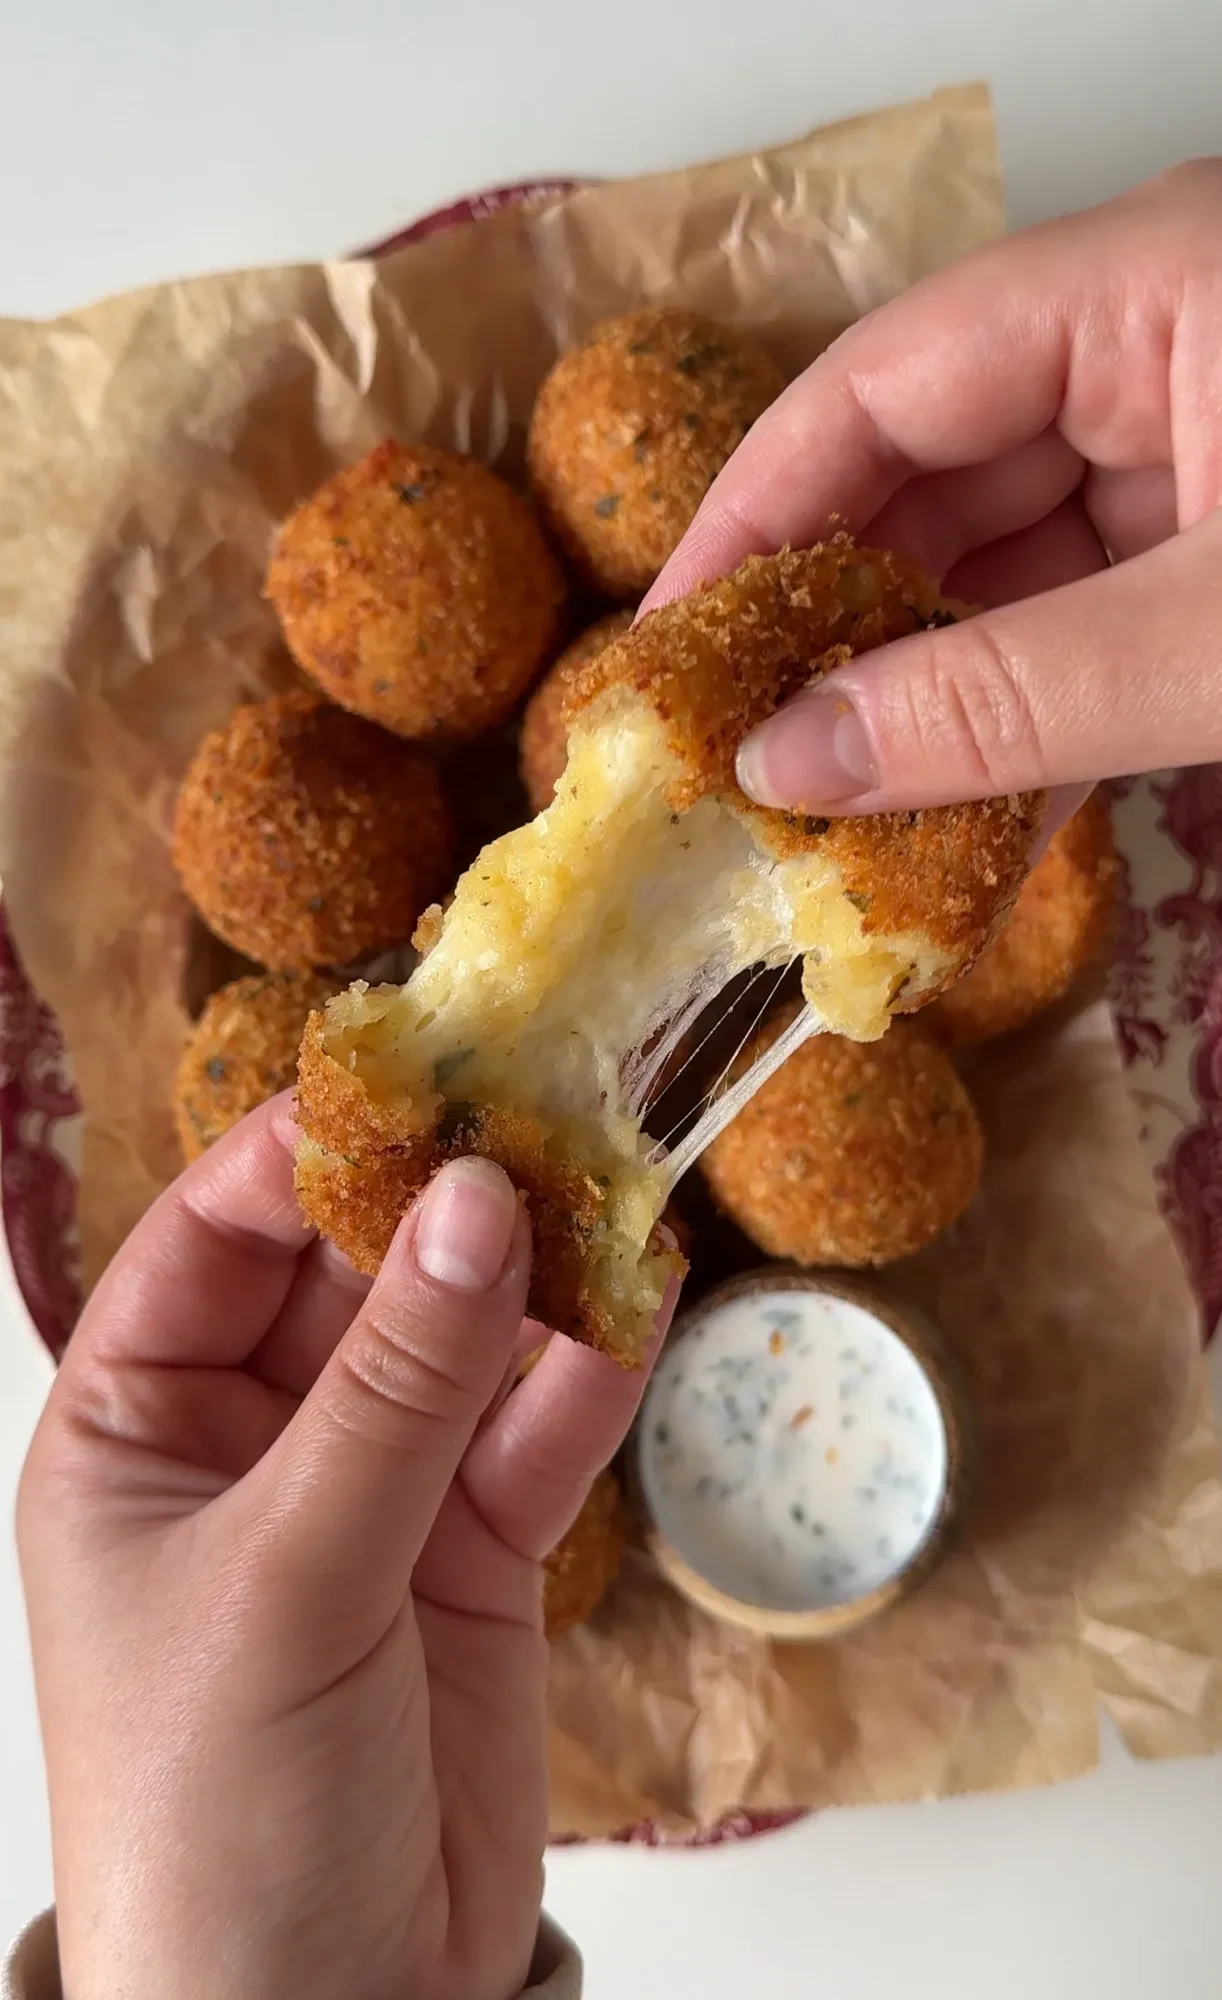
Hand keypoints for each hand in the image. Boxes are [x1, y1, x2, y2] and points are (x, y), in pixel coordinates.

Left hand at [18, 1099, 673, 1999]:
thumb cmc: (218, 1816)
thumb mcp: (290, 1579)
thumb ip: (397, 1390)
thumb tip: (474, 1202)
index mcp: (138, 1431)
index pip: (214, 1239)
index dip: (305, 1150)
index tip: (412, 1072)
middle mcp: (252, 1444)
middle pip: (353, 1272)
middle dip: (440, 1196)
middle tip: (544, 1102)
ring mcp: (371, 1497)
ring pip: (458, 1342)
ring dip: (532, 1269)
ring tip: (615, 1173)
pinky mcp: (474, 1558)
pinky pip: (535, 1433)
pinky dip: (588, 1371)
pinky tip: (641, 1297)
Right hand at [645, 161, 1221, 819]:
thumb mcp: (1215, 643)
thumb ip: (1008, 704)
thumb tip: (790, 763)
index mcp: (1146, 287)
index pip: (880, 385)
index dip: (753, 519)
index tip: (666, 648)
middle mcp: (1151, 343)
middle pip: (928, 476)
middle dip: (833, 630)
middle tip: (738, 759)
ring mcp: (1197, 443)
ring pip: (1004, 564)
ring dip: (925, 699)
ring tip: (829, 817)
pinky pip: (1084, 618)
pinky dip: (1029, 719)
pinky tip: (962, 824)